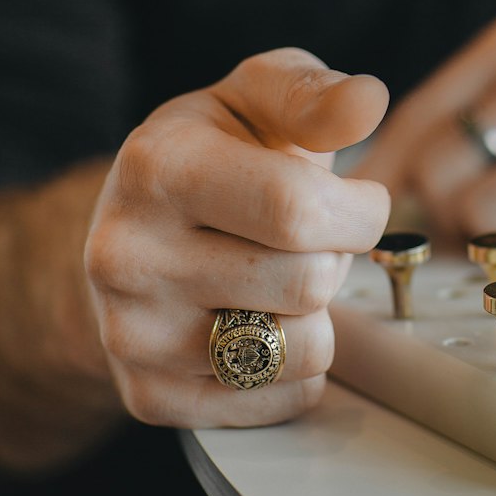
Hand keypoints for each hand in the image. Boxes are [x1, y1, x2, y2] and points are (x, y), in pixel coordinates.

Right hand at [85, 48, 389, 427]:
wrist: (132, 224)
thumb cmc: (213, 151)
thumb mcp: (258, 97)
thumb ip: (315, 95)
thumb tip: (366, 100)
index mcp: (158, 167)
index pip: (297, 209)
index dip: (359, 211)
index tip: (360, 202)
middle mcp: (128, 254)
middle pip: (308, 283)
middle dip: (337, 258)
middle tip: (311, 240)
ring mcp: (131, 334)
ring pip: (302, 351)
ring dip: (319, 315)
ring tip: (281, 277)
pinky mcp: (148, 396)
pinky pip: (282, 400)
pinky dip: (297, 367)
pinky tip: (262, 320)